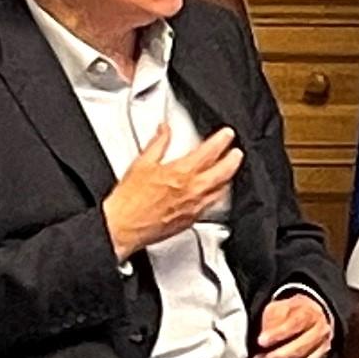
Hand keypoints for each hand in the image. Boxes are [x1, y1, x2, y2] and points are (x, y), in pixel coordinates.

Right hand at [102, 123, 240, 258]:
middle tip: (236, 152)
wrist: (122, 227)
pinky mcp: (191, 220)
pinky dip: (217, 195)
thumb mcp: (141, 164)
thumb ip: (157, 144)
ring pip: (222, 189)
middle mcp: (192, 189)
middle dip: (233, 159)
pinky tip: (216, 192)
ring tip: (230, 170)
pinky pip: (212, 205)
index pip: (210, 151)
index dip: (222, 140)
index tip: (227, 134)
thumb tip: (164, 130)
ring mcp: (194, 206)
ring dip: (228, 177)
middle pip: (224, 171)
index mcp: (181, 172)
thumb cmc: (128, 201)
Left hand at [250, 291, 334, 357]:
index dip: (278, 334)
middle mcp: (320, 334)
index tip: (260, 341)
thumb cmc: (290, 315)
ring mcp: (320, 352)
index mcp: (310, 315)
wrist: (311, 319)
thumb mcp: (279, 308)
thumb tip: (262, 337)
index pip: (296, 324)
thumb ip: (271, 319)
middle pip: (299, 350)